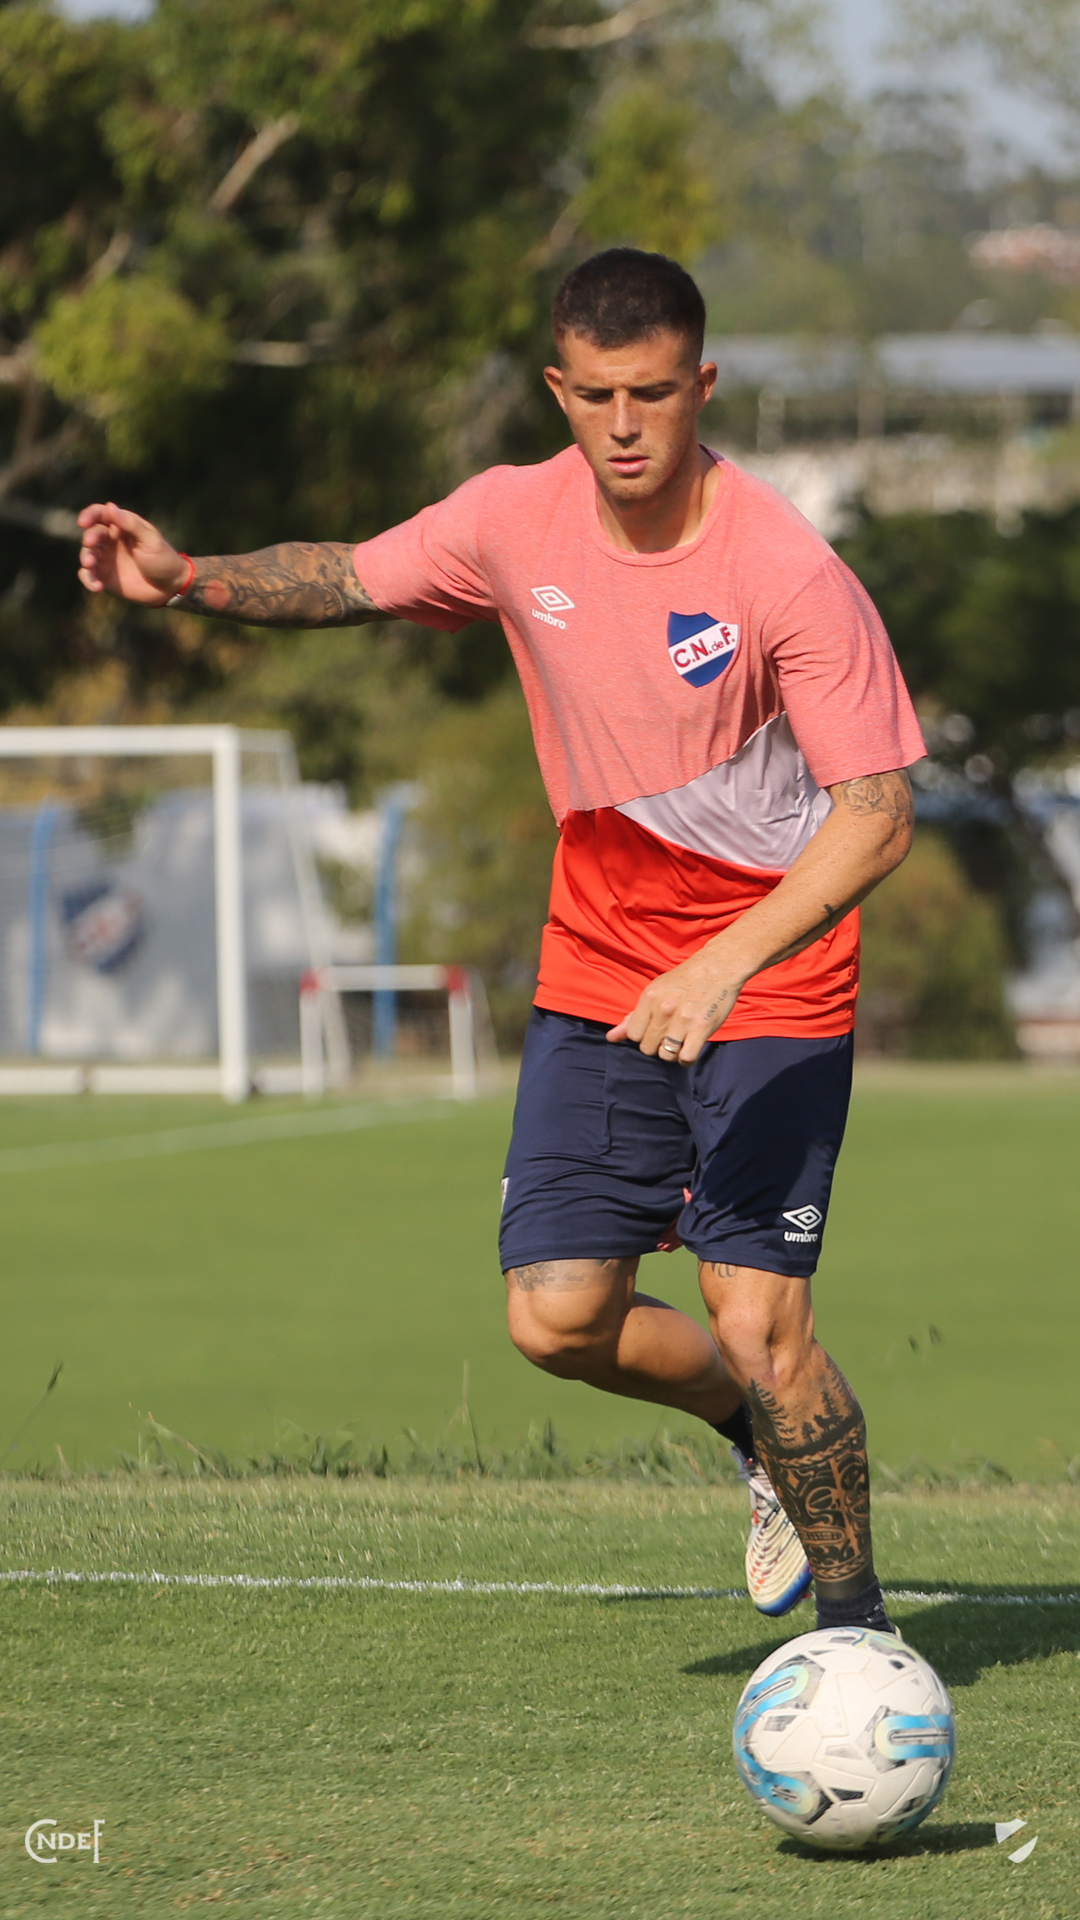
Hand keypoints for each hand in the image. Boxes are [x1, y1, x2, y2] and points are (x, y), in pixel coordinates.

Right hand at [77, 502, 188, 605]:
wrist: (170, 587)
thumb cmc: (163, 559)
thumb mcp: (150, 539)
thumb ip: (130, 524)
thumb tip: (109, 506)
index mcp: (122, 527)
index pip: (100, 515)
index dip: (89, 515)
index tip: (83, 522)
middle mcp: (110, 541)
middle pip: (91, 534)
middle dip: (89, 538)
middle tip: (90, 544)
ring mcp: (106, 559)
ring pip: (87, 554)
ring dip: (85, 558)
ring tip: (90, 565)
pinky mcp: (105, 577)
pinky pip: (89, 576)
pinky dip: (88, 579)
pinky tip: (97, 586)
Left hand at [605, 947, 745, 1062]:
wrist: (718, 968)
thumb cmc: (685, 980)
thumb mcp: (655, 991)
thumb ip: (633, 1016)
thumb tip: (610, 1038)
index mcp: (649, 998)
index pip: (633, 1034)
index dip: (643, 1036)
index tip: (654, 1030)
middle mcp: (664, 1009)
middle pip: (647, 1047)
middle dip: (657, 1045)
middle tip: (669, 1034)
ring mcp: (683, 1020)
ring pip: (665, 1055)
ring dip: (672, 1053)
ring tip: (680, 1041)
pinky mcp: (702, 1028)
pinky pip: (686, 1057)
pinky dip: (686, 1059)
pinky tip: (689, 1049)